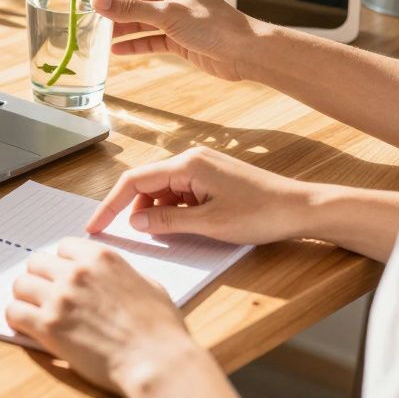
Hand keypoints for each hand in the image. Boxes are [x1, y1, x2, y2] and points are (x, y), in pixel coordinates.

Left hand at [6, 239, 227, 395]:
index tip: (63, 276)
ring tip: (33, 310)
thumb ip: (122, 274)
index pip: (63, 247)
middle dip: (40, 278)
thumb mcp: (149, 285)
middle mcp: (76, 272)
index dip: (62, 263)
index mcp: (101, 258)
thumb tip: (112, 278)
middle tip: (44, 295)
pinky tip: (27, 326)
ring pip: (20, 284)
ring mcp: (60, 298)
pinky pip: (14, 312)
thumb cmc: (161, 330)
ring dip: (25, 297)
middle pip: (36, 262)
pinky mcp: (48, 326)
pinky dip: (17, 319)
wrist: (158, 362)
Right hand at [85, 147, 313, 244]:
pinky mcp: (213, 178)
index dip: (111, 204)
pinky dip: (175, 211)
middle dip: (136, 211)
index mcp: (187, 164)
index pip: (134, 181)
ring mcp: (203, 167)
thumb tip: (136, 223)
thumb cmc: (262, 213)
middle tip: (134, 238)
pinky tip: (185, 227)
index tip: (96, 225)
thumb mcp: (209, 224)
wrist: (302, 209)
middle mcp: (192, 159)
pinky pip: (181, 193)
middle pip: (147, 184)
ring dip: (158, 213)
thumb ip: (167, 222)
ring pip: (164, 190)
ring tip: (167, 236)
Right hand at [89, 0, 265, 81]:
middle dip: (110, 8)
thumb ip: (131, 9)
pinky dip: (134, 44)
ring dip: (119, 27)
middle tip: (85, 17)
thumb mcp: (167, 15)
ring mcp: (174, 18)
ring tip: (96, 36)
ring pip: (139, 20)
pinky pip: (149, 39)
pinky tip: (117, 51)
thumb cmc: (214, 27)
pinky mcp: (178, 39)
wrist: (245, 52)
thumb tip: (98, 2)